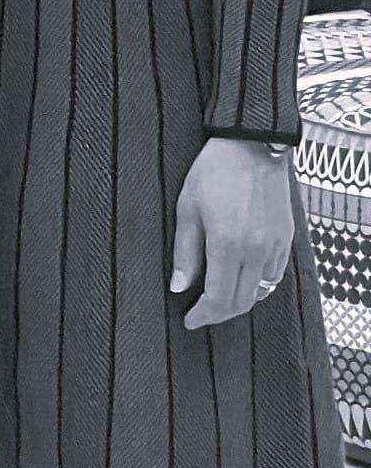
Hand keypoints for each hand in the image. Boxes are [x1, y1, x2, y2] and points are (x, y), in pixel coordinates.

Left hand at [171, 136, 297, 329]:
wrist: (252, 147)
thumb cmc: (214, 172)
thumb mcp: (187, 210)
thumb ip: (185, 253)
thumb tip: (180, 286)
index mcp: (229, 245)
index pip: (219, 297)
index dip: (204, 315)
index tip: (189, 320)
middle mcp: (258, 250)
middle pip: (242, 301)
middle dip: (220, 314)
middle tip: (200, 315)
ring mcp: (276, 245)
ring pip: (261, 291)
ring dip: (240, 301)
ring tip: (217, 300)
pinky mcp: (287, 238)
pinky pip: (274, 275)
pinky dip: (258, 285)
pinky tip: (241, 280)